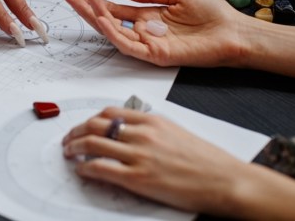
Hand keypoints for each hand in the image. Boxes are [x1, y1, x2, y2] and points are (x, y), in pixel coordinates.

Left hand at [62, 106, 245, 213]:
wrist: (226, 181)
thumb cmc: (206, 160)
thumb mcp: (175, 132)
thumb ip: (149, 129)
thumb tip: (126, 131)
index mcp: (152, 120)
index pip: (110, 112)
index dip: (90, 119)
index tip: (83, 126)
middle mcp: (142, 134)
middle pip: (96, 125)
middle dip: (76, 132)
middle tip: (68, 139)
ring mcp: (139, 155)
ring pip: (93, 144)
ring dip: (75, 148)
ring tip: (69, 153)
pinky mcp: (138, 178)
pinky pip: (101, 168)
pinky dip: (85, 168)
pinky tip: (81, 170)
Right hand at [65, 0, 245, 66]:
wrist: (235, 32)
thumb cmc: (213, 16)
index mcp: (149, 18)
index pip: (117, 12)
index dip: (98, 4)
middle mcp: (145, 33)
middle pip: (110, 23)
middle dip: (89, 11)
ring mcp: (149, 45)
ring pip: (114, 35)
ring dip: (97, 19)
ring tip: (84, 3)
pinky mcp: (156, 55)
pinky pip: (129, 46)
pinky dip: (114, 34)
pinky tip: (103, 19)